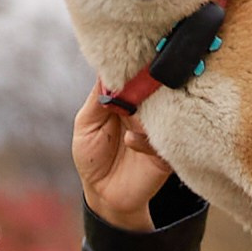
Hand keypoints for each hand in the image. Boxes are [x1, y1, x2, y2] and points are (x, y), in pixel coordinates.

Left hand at [70, 81, 173, 231]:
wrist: (103, 193)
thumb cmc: (92, 156)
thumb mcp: (86, 123)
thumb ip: (98, 98)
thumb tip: (105, 68)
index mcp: (128, 100)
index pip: (136, 76)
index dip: (133, 66)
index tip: (128, 57)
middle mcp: (146, 112)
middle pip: (155, 88)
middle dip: (146, 84)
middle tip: (135, 85)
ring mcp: (158, 131)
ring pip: (164, 110)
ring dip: (147, 111)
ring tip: (130, 117)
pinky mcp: (165, 154)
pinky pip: (164, 140)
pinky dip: (145, 139)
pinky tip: (130, 142)